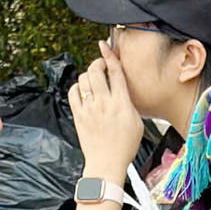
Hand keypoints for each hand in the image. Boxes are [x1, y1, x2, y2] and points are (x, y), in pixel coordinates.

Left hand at [68, 41, 143, 182]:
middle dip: (97, 63)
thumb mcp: (137, 123)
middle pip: (96, 71)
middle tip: (100, 66)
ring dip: (88, 75)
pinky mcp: (78, 115)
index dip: (110, 55)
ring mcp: (89, 109)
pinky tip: (82, 91)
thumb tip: (122, 89)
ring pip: (84, 79)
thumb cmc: (125, 146)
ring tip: (93, 81)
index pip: (115, 72)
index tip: (105, 46)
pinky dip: (77, 87)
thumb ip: (129, 103)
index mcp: (122, 104)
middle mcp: (104, 103)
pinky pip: (73, 92)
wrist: (106, 163)